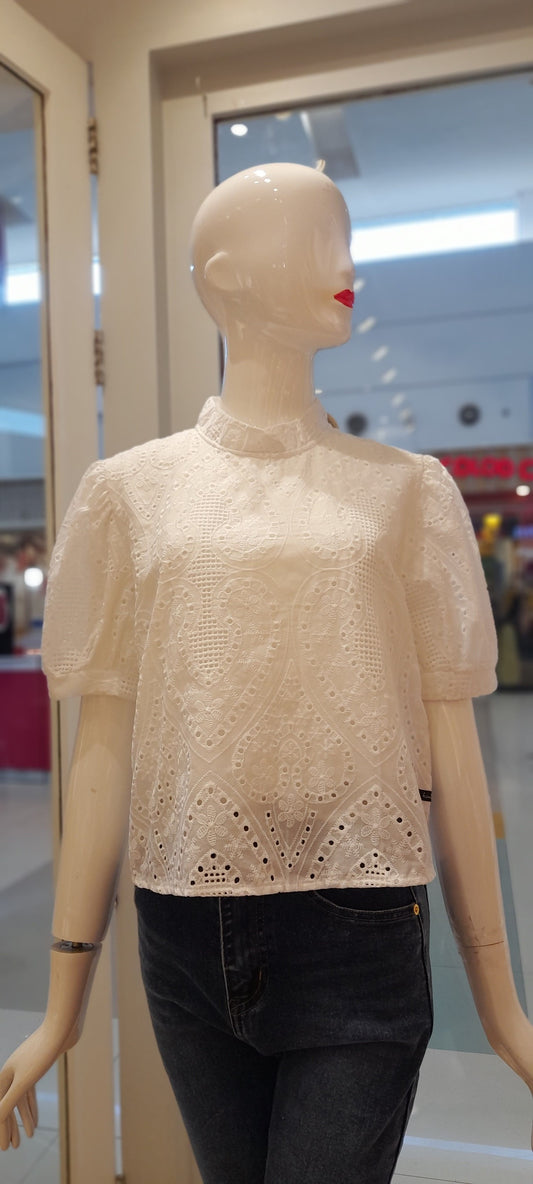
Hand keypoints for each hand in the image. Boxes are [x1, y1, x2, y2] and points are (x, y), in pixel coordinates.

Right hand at [0, 1020, 77, 1149]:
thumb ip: (9, 1101)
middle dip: (9, 1127)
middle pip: (7, 1105)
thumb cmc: (41, 1053)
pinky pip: (30, 1093)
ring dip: (22, 1119)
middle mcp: (11, 1073)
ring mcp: (24, 1070)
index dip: (1, 1129)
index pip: (0, 1109)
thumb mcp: (24, 1081)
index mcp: (4, 1076)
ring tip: (29, 1137)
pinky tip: (35, 1120)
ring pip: (20, 1100)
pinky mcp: (37, 1068)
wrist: (61, 1028)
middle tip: (13, 1148)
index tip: (4, 1149)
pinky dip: (32, 1107)